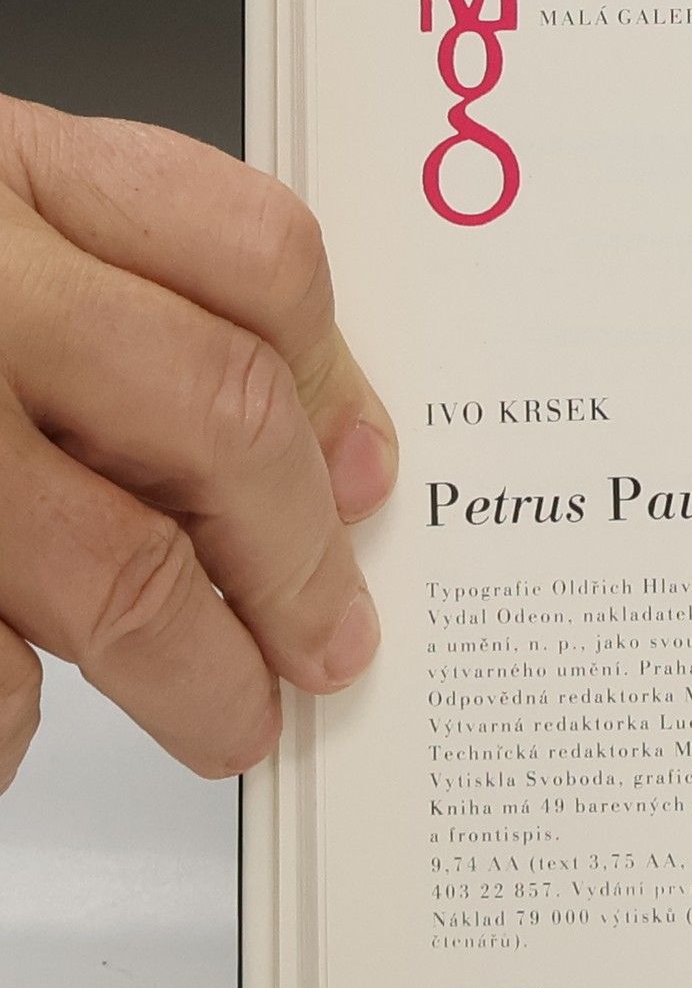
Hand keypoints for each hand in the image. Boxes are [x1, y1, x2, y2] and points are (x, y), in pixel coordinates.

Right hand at [0, 94, 397, 793]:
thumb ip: (119, 276)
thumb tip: (320, 441)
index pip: (253, 255)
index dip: (333, 385)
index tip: (362, 478)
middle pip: (218, 423)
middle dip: (297, 562)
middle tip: (328, 643)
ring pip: (113, 574)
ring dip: (201, 674)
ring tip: (233, 718)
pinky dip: (8, 725)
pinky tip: (19, 731)